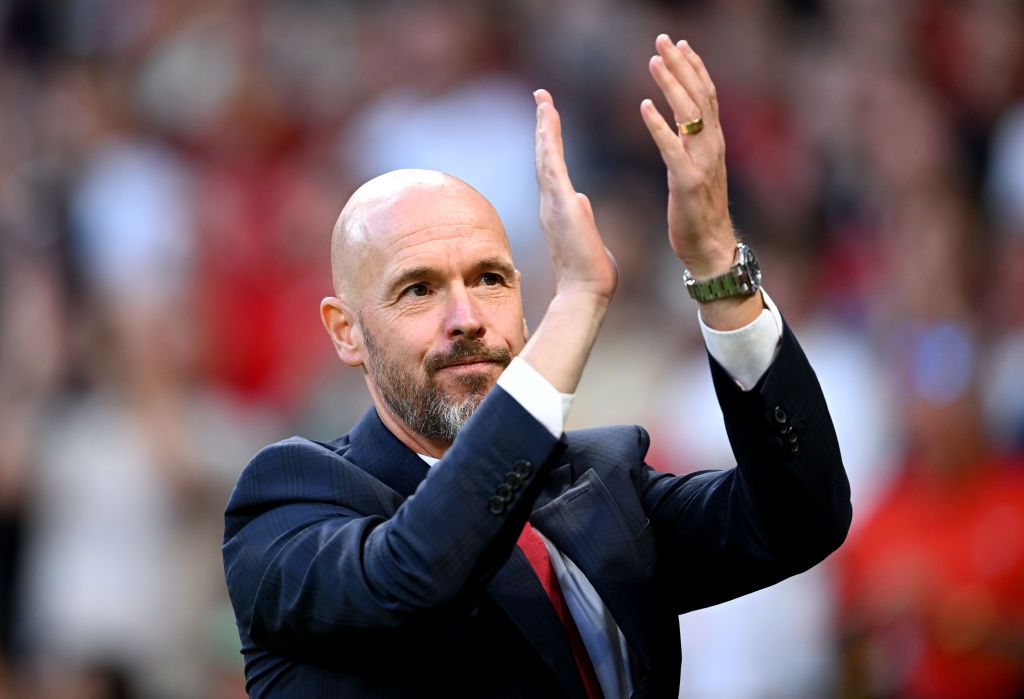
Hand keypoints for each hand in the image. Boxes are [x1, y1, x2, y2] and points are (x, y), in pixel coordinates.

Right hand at [517, 89, 615, 393]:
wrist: (585, 293)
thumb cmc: (591, 275)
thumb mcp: (589, 237)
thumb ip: (584, 217)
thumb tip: (583, 201)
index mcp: (559, 210)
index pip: (553, 169)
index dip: (550, 143)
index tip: (550, 119)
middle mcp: (550, 204)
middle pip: (544, 157)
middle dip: (544, 126)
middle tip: (542, 98)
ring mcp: (552, 203)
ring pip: (545, 156)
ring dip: (544, 126)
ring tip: (544, 99)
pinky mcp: (560, 204)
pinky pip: (552, 163)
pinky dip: (549, 139)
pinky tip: (548, 118)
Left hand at [641, 34, 735, 278]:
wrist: (710, 248)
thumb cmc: (698, 212)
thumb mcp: (696, 169)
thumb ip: (690, 144)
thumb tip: (681, 120)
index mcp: (712, 142)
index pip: (705, 95)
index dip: (693, 67)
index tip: (678, 43)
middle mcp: (712, 147)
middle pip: (699, 95)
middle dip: (681, 65)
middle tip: (663, 40)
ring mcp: (702, 163)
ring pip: (689, 114)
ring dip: (671, 85)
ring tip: (654, 62)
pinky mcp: (688, 182)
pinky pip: (671, 148)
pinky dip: (659, 126)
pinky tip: (644, 106)